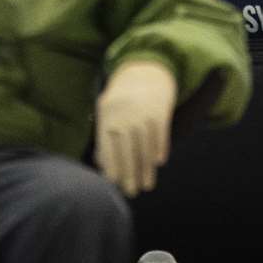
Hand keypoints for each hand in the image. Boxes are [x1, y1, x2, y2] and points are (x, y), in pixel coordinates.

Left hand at [95, 60, 177, 196]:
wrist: (146, 70)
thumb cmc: (123, 98)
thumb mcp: (107, 111)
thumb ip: (103, 136)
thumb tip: (102, 165)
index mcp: (108, 115)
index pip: (108, 147)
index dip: (111, 167)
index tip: (114, 184)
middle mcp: (125, 114)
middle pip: (127, 150)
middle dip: (129, 174)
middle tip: (131, 192)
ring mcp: (144, 112)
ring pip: (144, 146)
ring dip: (146, 168)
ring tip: (147, 185)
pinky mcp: (161, 110)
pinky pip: (160, 134)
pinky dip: (159, 149)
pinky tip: (158, 163)